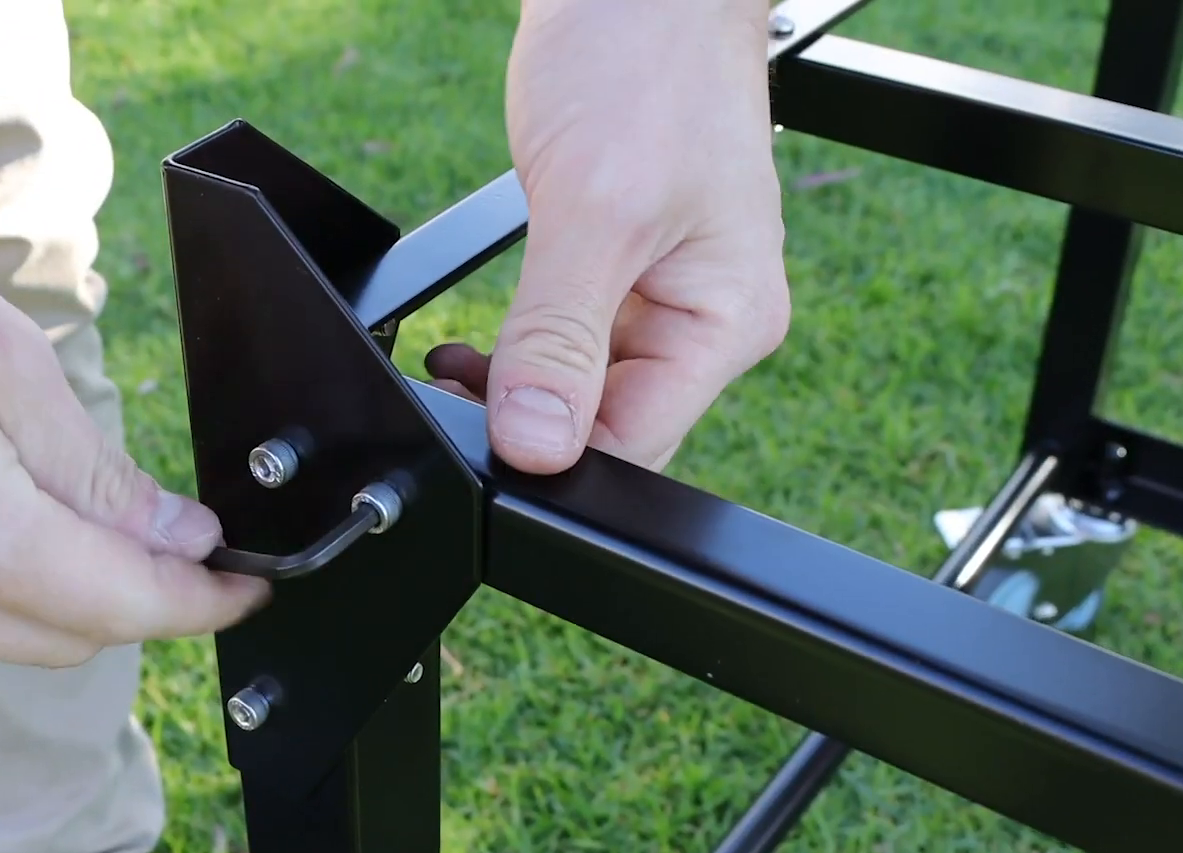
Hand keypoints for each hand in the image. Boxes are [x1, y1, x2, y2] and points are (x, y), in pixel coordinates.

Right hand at [0, 164, 268, 666]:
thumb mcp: (4, 360)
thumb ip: (96, 472)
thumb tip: (175, 538)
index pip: (124, 609)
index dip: (202, 604)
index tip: (249, 585)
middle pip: (68, 640)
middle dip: (140, 602)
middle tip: (184, 541)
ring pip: (3, 634)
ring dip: (66, 594)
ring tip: (92, 513)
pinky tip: (4, 515)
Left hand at [428, 0, 789, 474]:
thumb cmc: (643, 66)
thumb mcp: (594, 210)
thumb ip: (560, 337)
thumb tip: (536, 446)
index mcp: (729, 322)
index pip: (634, 443)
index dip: (552, 456)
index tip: (477, 431)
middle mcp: (706, 322)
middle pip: (608, 426)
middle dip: (528, 420)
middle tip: (453, 386)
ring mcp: (663, 299)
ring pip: (579, 389)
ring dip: (515, 384)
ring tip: (456, 361)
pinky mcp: (619, 274)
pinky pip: (566, 343)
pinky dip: (516, 349)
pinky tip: (475, 344)